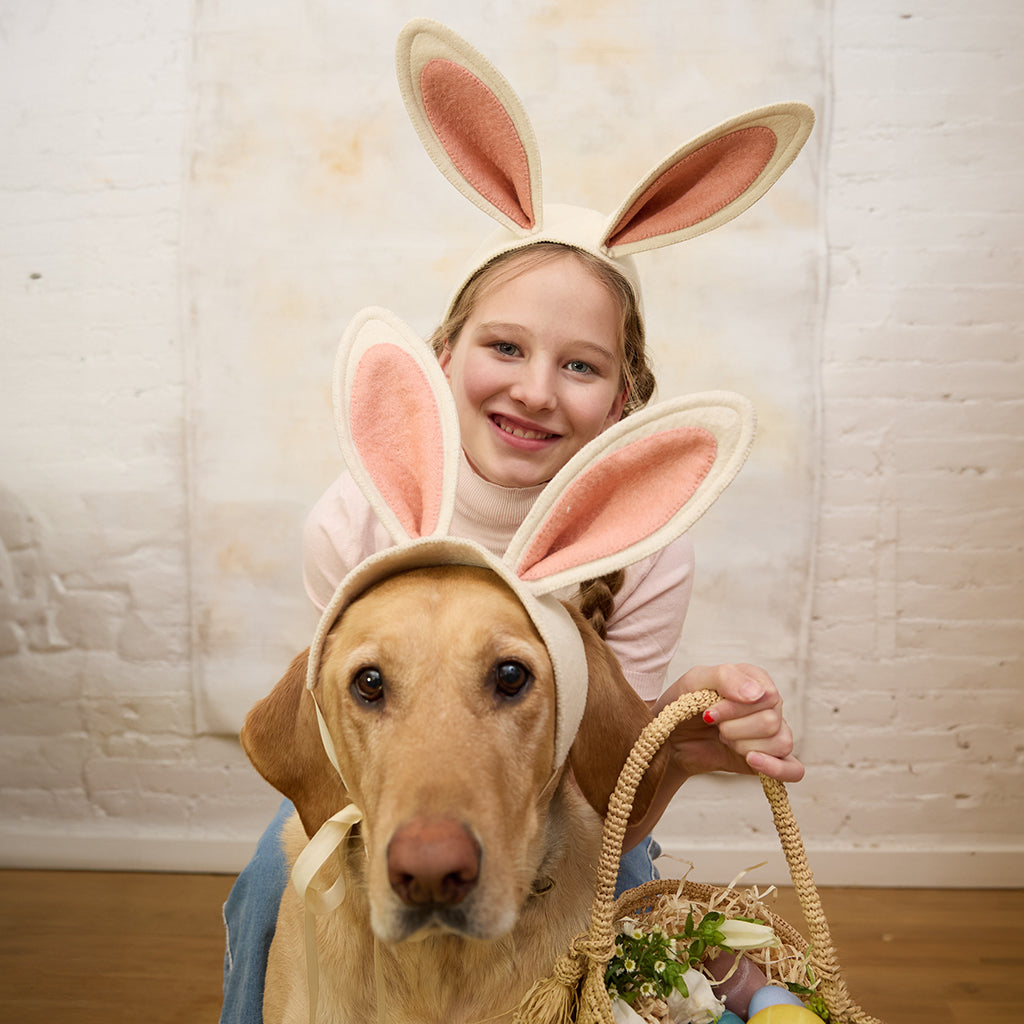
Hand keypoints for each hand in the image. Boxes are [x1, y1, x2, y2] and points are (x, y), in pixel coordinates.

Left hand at [652, 664, 804, 783]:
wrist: (669, 738)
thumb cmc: (683, 704)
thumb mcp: (695, 680)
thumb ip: (726, 677)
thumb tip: (758, 694)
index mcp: (756, 680)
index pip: (767, 696)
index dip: (737, 708)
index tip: (709, 712)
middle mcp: (770, 706)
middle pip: (772, 721)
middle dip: (734, 728)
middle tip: (713, 726)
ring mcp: (772, 734)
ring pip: (780, 743)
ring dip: (743, 745)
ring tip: (724, 739)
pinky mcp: (768, 761)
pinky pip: (794, 770)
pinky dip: (777, 769)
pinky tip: (752, 760)